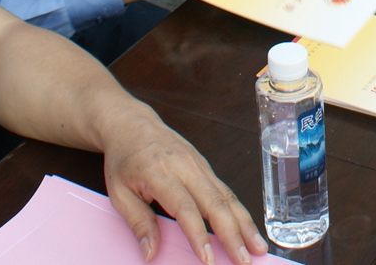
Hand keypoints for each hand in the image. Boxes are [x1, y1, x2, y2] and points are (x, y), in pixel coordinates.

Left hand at [100, 105, 266, 263]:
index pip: (185, 208)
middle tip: (244, 260)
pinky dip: (239, 211)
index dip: (199, 235)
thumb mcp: (118, 193)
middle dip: (233, 234)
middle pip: (215, 202)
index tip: (208, 258)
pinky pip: (226, 190)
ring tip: (256, 247)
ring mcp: (198, 164)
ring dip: (244, 223)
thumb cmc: (124, 158)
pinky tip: (248, 227)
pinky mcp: (205, 165)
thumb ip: (138, 223)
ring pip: (227, 196)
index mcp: (160, 172)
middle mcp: (185, 166)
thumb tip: (151, 252)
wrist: (131, 124)